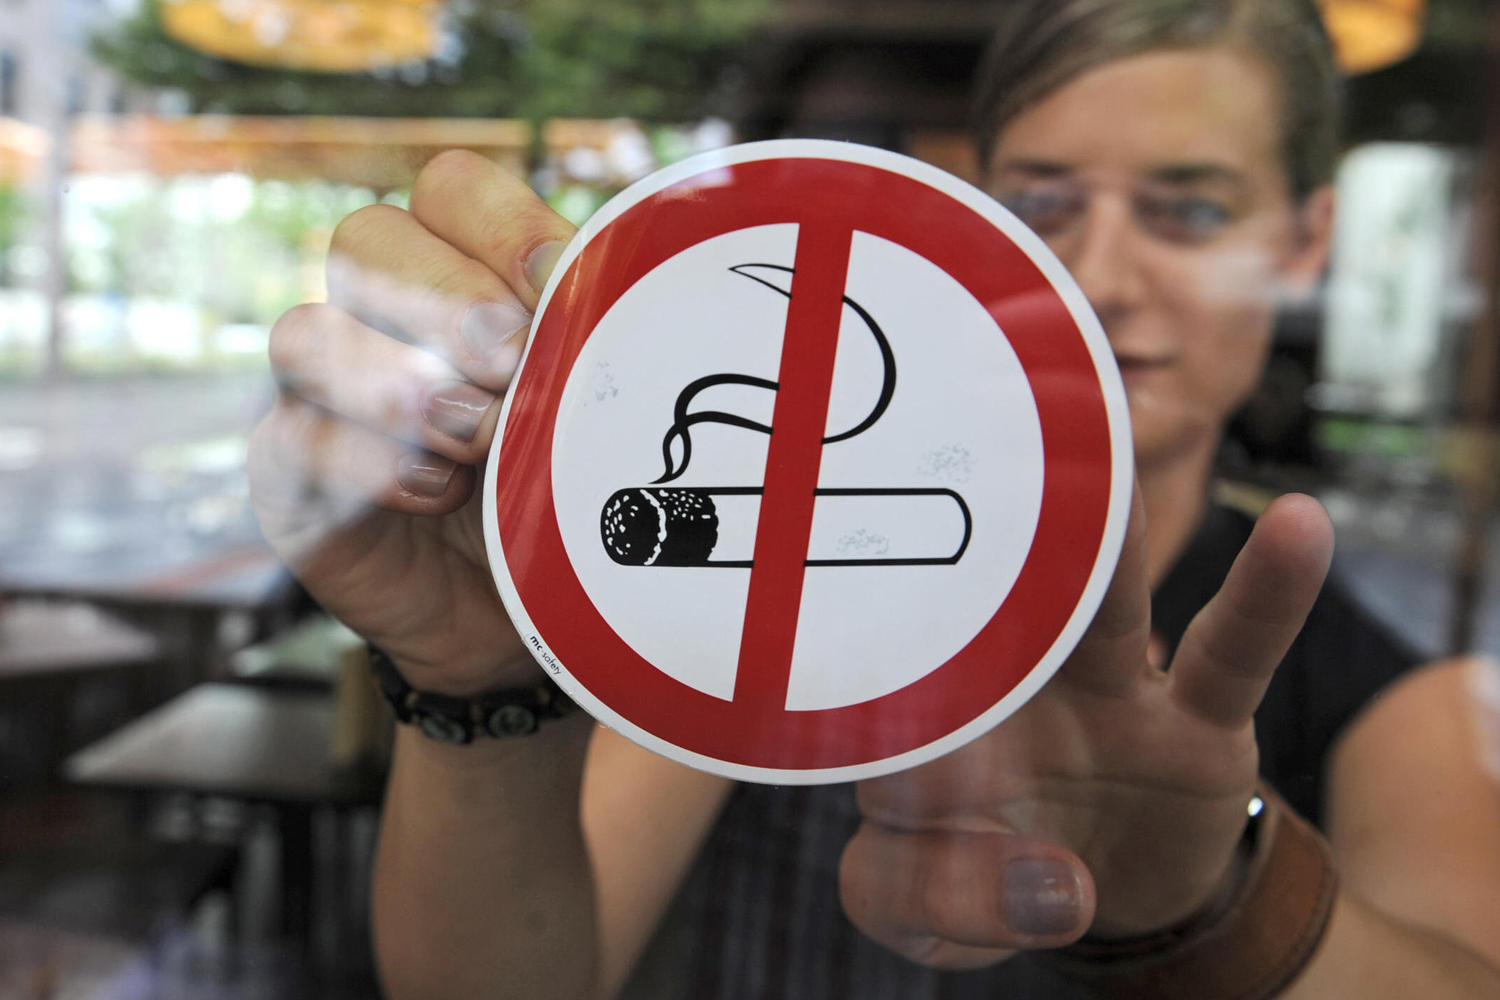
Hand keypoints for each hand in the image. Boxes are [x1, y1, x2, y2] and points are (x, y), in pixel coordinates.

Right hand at [248, 151, 575, 693]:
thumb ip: (576, 334)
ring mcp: (322, 394)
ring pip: (304, 332)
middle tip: (512, 367)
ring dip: (398, 384)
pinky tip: (435, 495)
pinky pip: (292, 438)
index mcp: (462, 275)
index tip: (557, 295)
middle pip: (366, 238)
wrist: (528, 615)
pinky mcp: (289, 473)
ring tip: (474, 443)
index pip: (450, 188)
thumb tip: (563, 275)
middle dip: (446, 301)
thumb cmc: (561, 490)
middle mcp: (379, 318)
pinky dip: (369, 466)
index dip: (501, 229)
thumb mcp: (586, 406)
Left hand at [839, 487, 1333, 968]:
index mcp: (920, 726)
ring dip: (1102, 543)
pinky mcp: (1190, 716)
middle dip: (971, 560)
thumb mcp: (937, 915)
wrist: (1101, 882)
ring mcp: (1101, 693)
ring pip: (1096, 608)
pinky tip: (1298, 524)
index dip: (876, 695)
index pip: (880, 700)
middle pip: (982, 612)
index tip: (876, 683)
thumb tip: (1058, 889)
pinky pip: (1230, 650)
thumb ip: (947, 909)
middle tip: (957, 459)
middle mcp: (1003, 686)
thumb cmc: (986, 873)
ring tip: (1105, 459)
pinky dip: (1266, 594)